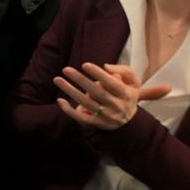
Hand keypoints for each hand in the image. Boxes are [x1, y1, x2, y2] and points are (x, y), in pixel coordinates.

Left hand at [54, 62, 170, 130]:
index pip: (112, 84)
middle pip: (97, 92)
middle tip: (66, 69)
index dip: (99, 74)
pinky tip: (60, 100)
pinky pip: (81, 118)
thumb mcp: (132, 81)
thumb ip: (123, 71)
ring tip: (57, 79)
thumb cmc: (126, 93)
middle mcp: (117, 106)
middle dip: (80, 80)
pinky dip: (69, 110)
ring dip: (70, 91)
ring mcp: (106, 117)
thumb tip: (105, 67)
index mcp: (126, 94)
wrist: (129, 120)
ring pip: (86, 103)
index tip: (85, 65)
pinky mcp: (96, 124)